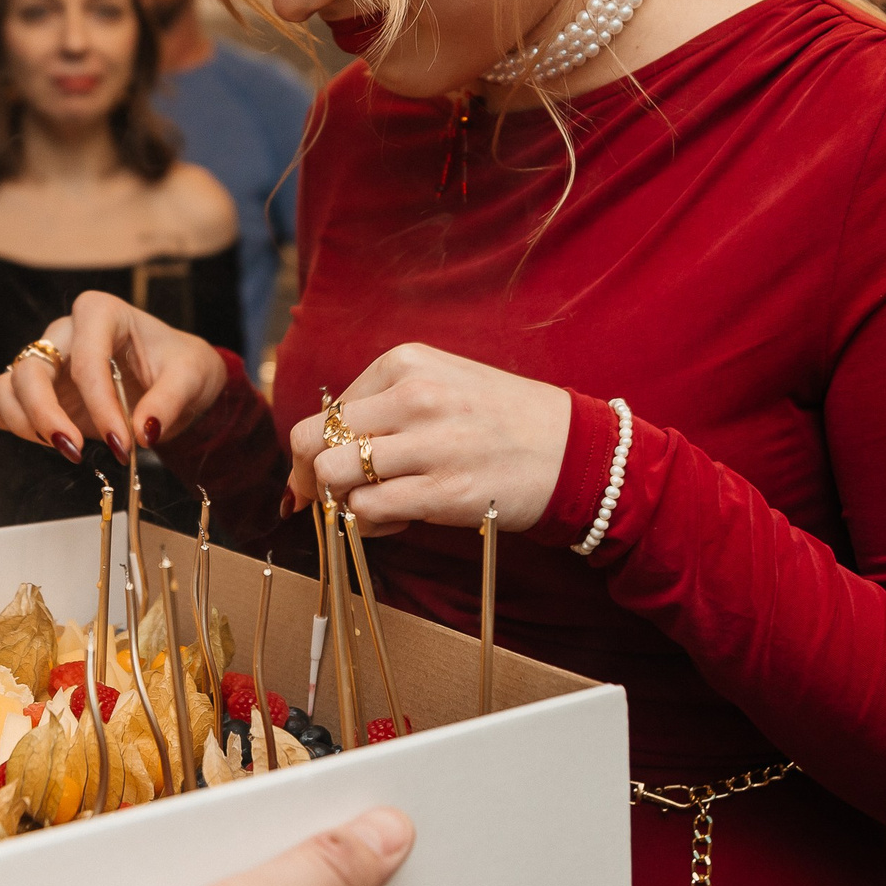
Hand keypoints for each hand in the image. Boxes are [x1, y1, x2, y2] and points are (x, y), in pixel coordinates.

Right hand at [0, 290, 227, 466]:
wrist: (175, 379)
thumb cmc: (180, 366)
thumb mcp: (192, 377)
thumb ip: (169, 402)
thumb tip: (143, 432)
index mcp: (103, 313)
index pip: (87, 357)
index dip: (101, 404)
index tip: (123, 442)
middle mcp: (66, 331)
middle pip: (32, 368)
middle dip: (47, 415)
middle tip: (77, 451)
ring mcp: (48, 360)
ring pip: (7, 385)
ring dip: (26, 423)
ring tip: (67, 449)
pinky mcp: (38, 388)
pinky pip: (0, 401)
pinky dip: (14, 424)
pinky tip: (50, 442)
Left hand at [289, 343, 568, 536]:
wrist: (575, 450)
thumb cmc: (502, 421)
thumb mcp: (440, 383)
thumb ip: (383, 405)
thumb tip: (317, 448)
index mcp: (406, 362)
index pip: (326, 411)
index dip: (320, 448)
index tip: (336, 469)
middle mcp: (413, 396)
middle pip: (312, 441)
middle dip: (311, 476)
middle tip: (328, 496)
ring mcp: (428, 444)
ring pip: (333, 476)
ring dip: (342, 501)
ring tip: (375, 505)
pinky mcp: (443, 492)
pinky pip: (366, 511)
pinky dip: (368, 523)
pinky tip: (397, 519)